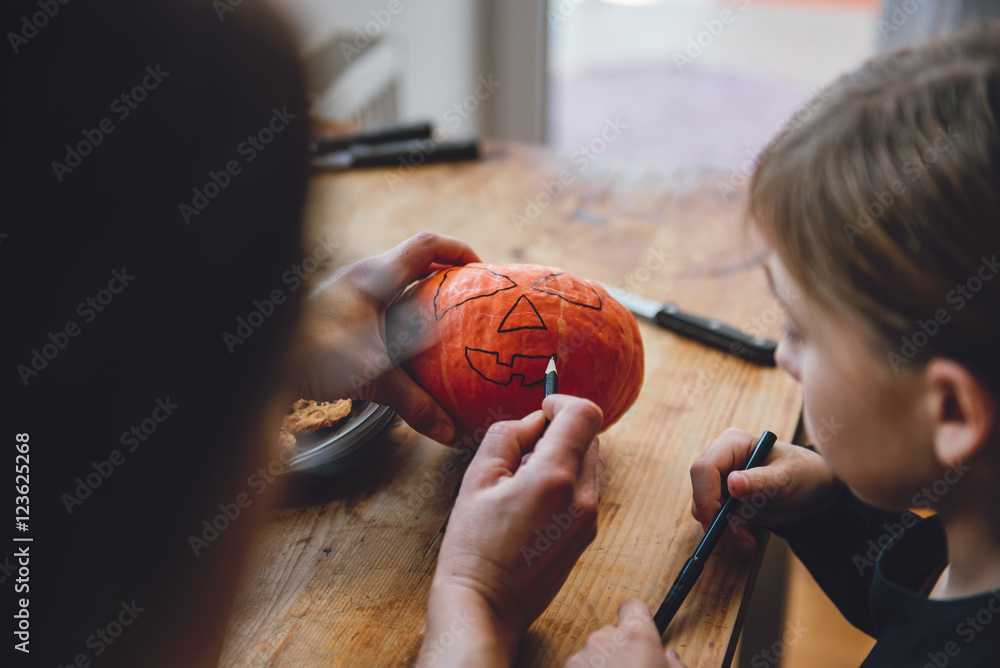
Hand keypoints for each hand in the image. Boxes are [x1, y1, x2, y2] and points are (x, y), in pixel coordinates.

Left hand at [291, 232, 478, 442]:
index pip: (426, 244)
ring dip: (420, 293)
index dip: (458, 250)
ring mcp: (347, 290)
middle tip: (469, 297)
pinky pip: (380, 299)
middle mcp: (361, 276)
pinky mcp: (338, 309)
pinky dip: (399, 312)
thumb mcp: (373, 380)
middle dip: (444, 275)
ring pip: (395, 281)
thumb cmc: (314, 357)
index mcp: (375, 276)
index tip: (481, 270)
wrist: (263, 361)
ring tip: (445, 319)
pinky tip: (406, 343)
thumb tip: (451, 432)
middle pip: (414, 261)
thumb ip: (415, 404)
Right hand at [419, 395, 603, 666]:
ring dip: (563, 457)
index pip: (586, 414)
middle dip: (559, 432)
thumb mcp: (476, 478)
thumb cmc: (474, 547)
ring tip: (523, 481)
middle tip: (522, 452)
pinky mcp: (587, 534)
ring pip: (590, 462)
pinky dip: (565, 482)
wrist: (486, 605)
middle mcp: (582, 497)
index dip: (562, 402)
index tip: (542, 411)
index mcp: (555, 477)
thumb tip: (534, 422)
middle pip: (590, 436)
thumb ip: (507, 435)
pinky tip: (531, 503)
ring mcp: (589, 519)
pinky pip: (585, 489)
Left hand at [566, 599, 686, 667]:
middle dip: (617, 650)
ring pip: (592, 653)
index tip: (638, 629)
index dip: (636, 619)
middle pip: (610, 633)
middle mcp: (606, 639)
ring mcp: (582, 656)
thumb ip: (672, 664)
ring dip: (599, 667)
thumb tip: (669, 657)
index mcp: (637, 636)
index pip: (633, 607)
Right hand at [690, 428, 841, 552]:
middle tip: (738, 538)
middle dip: (715, 518)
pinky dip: (730, 534)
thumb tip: (732, 484)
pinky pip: (718, 522)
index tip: (715, 519)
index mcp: (732, 445)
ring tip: (748, 541)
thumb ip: (760, 481)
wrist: (814, 491)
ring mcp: (723, 483)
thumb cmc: (804, 472)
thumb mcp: (786, 476)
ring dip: (725, 530)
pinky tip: (748, 540)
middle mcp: (722, 462)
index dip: (705, 495)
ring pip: (706, 510)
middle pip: (700, 491)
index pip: (704, 468)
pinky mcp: (728, 503)